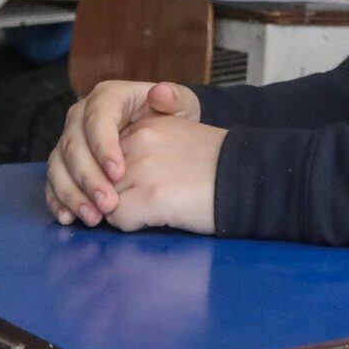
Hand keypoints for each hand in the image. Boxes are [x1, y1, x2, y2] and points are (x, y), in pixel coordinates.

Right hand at [45, 79, 203, 226]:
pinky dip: (57, 200)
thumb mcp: (183, 105)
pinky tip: (69, 217)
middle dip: (88, 177)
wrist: (164, 139)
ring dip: (72, 193)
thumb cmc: (172, 121)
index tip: (118, 173)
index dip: (103, 145)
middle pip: (73, 144)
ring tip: (92, 217)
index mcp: (107, 97)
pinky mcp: (64, 163)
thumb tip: (159, 94)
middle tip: (107, 204)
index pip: (97, 117)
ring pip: (59, 164)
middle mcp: (81, 116)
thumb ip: (176, 98)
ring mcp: (70, 140)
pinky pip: (53, 181)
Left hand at [102, 114, 223, 233]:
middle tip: (135, 204)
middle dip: (108, 195)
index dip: (110, 176)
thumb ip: (144, 147)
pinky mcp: (149, 196)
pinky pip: (117, 219)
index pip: (104, 153)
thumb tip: (113, 175)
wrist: (250, 179)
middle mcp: (138, 140)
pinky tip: (157, 218)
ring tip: (150, 210)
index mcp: (145, 123)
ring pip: (103, 199)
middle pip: (98, 176)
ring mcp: (141, 167)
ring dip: (120, 210)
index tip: (126, 188)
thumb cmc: (217, 168)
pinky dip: (131, 225)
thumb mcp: (178, 138)